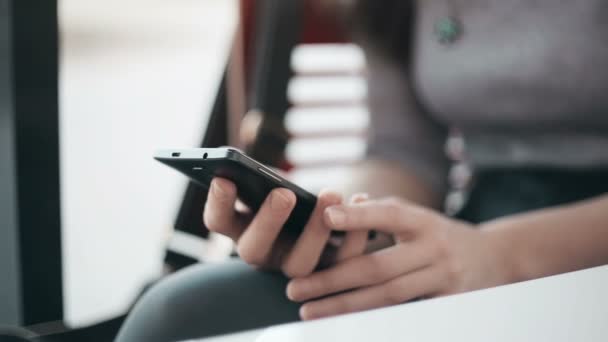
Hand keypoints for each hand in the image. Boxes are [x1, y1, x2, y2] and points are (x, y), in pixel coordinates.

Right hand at [203, 177, 368, 276]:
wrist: (321, 216)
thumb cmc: (286, 193)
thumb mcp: (268, 183)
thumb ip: (253, 178)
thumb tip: (238, 165)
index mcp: (238, 227)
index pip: (218, 220)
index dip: (218, 203)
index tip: (223, 179)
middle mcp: (261, 253)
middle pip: (253, 250)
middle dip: (268, 221)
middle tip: (283, 193)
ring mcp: (292, 267)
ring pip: (299, 264)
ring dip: (316, 231)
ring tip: (331, 193)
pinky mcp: (328, 273)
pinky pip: (341, 259)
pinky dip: (354, 233)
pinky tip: (360, 197)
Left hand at [286, 197, 507, 319]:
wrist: (495, 257)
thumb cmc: (439, 234)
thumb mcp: (416, 217)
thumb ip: (379, 216)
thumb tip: (332, 216)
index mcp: (424, 221)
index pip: (389, 214)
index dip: (359, 216)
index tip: (326, 216)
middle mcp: (436, 248)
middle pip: (379, 267)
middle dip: (333, 279)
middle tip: (295, 288)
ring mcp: (445, 279)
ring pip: (389, 296)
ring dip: (346, 306)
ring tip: (310, 311)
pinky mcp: (451, 304)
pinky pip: (407, 314)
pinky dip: (375, 319)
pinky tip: (346, 324)